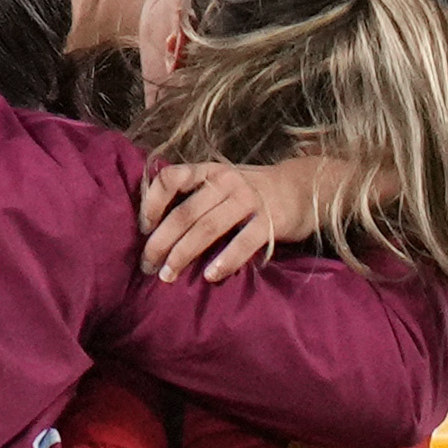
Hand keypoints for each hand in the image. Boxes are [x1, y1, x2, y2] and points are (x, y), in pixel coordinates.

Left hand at [138, 158, 336, 281]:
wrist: (305, 188)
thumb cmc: (252, 192)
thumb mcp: (222, 183)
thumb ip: (194, 195)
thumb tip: (153, 226)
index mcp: (209, 171)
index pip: (170, 178)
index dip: (151, 203)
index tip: (142, 229)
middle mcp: (226, 182)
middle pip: (184, 213)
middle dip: (161, 242)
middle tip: (147, 266)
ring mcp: (250, 200)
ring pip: (207, 229)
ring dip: (183, 255)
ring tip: (168, 275)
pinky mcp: (271, 221)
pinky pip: (242, 243)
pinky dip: (224, 261)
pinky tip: (210, 276)